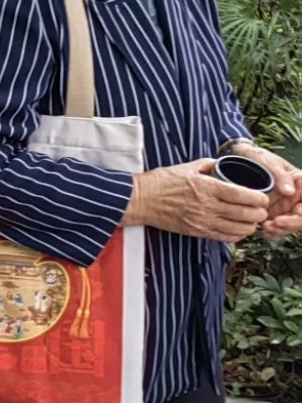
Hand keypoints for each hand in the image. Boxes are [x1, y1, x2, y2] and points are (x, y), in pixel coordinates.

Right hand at [121, 159, 268, 242]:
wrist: (140, 200)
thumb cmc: (159, 182)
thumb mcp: (184, 167)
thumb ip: (206, 165)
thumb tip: (219, 164)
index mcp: (206, 187)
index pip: (243, 195)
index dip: (258, 198)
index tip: (262, 197)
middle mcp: (208, 206)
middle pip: (246, 214)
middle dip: (259, 213)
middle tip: (260, 209)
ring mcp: (203, 221)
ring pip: (239, 229)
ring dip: (250, 225)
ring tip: (251, 220)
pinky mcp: (197, 232)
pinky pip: (225, 238)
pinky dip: (237, 236)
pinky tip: (238, 230)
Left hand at [231, 143, 301, 238]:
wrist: (236, 160)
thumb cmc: (256, 157)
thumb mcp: (269, 162)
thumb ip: (281, 176)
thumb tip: (291, 192)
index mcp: (301, 184)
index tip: (297, 212)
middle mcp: (297, 197)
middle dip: (293, 223)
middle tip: (277, 223)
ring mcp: (286, 207)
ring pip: (292, 225)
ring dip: (282, 229)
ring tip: (266, 227)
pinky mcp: (273, 214)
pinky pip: (278, 228)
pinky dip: (274, 232)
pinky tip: (265, 230)